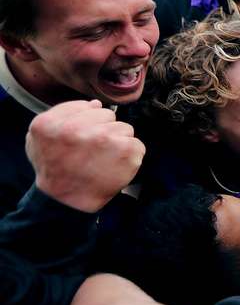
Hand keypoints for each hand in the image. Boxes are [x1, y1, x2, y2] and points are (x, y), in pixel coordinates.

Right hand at [27, 101, 144, 212]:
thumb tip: (95, 104)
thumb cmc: (54, 168)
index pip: (88, 106)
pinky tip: (115, 166)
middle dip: (104, 130)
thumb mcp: (38, 138)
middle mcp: (77, 129)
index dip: (88, 122)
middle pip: (108, 115)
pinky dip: (130, 155)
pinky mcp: (126, 151)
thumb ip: (61, 115)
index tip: (82, 139)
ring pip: (124, 128)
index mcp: (51, 123)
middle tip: (93, 151)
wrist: (67, 201)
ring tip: (103, 159)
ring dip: (118, 142)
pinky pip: (136, 144)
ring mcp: (104, 139)